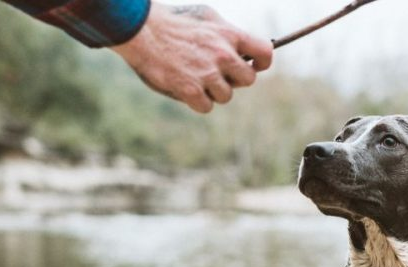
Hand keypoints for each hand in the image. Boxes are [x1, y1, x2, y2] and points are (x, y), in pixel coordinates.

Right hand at [111, 4, 273, 113]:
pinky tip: (186, 88)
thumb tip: (242, 49)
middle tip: (217, 74)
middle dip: (234, 79)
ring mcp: (207, 73)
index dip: (262, 62)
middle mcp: (223, 54)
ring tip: (196, 78)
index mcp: (229, 34)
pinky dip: (197, 101)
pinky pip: (206, 106)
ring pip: (226, 95)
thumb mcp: (207, 18)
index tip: (253, 65)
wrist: (142, 31)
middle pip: (248, 79)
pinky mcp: (191, 89)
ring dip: (214, 91)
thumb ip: (227, 34)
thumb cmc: (173, 22)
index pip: (265, 52)